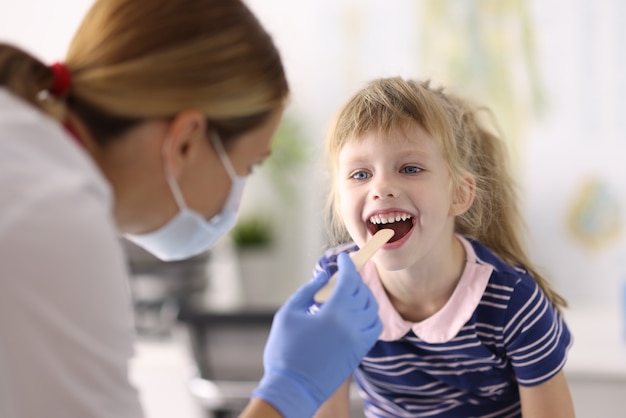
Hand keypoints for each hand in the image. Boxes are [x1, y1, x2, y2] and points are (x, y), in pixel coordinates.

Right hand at [252, 252, 381, 417]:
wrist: (293, 389)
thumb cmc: (285, 351)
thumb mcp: (288, 313)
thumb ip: (307, 290)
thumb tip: (324, 277)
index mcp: (333, 313)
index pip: (350, 281)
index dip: (348, 266)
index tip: (345, 258)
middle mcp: (352, 325)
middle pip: (363, 292)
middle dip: (357, 278)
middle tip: (347, 272)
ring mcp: (359, 341)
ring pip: (372, 309)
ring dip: (365, 295)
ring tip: (352, 291)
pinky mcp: (360, 353)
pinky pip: (374, 328)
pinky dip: (370, 314)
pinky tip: (358, 312)